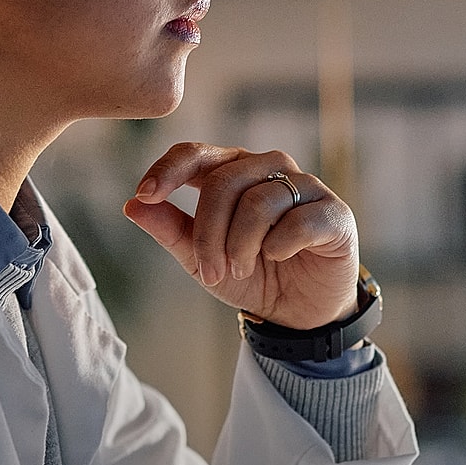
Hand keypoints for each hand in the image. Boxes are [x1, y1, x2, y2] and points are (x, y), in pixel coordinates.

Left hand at [123, 143, 358, 328]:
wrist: (298, 311)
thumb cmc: (249, 274)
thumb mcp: (199, 258)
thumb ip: (169, 229)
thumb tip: (132, 204)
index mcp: (230, 172)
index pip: (194, 154)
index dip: (167, 170)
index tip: (145, 195)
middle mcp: (267, 168)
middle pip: (223, 183)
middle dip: (208, 233)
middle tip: (210, 270)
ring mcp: (303, 185)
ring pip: (258, 202)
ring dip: (240, 245)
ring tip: (240, 268)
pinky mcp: (333, 211)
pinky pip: (298, 220)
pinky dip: (279, 246)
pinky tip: (279, 258)